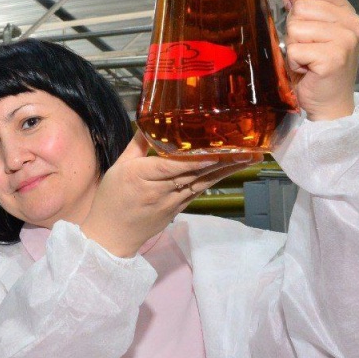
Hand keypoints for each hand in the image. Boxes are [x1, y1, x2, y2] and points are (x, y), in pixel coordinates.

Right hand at [80, 132, 262, 256]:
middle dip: (219, 161)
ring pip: (200, 184)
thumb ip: (137, 145)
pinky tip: (228, 170)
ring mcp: (170, 203)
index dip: (194, 160)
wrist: (111, 236)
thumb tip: (153, 120)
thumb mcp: (118, 167)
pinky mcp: (177, 211)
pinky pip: (197, 192)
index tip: (215, 151)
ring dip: (225, 171)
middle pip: (192, 174)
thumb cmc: (111, 198)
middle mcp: (158, 191)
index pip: (170, 167)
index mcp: (140, 177)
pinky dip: (213, 180)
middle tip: (245, 147)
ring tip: (247, 158)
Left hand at [281, 0, 358, 120]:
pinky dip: (294, 62)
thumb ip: (297, 1)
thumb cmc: (315, 68)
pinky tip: (307, 70)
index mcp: (345, 11)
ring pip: (295, 28)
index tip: (300, 16)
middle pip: (300, 8)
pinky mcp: (334, 58)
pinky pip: (296, 49)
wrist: (328, 103)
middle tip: (305, 48)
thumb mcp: (307, 29)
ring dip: (293, 47)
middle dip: (293, 29)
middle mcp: (350, 22)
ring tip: (306, 59)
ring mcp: (345, 40)